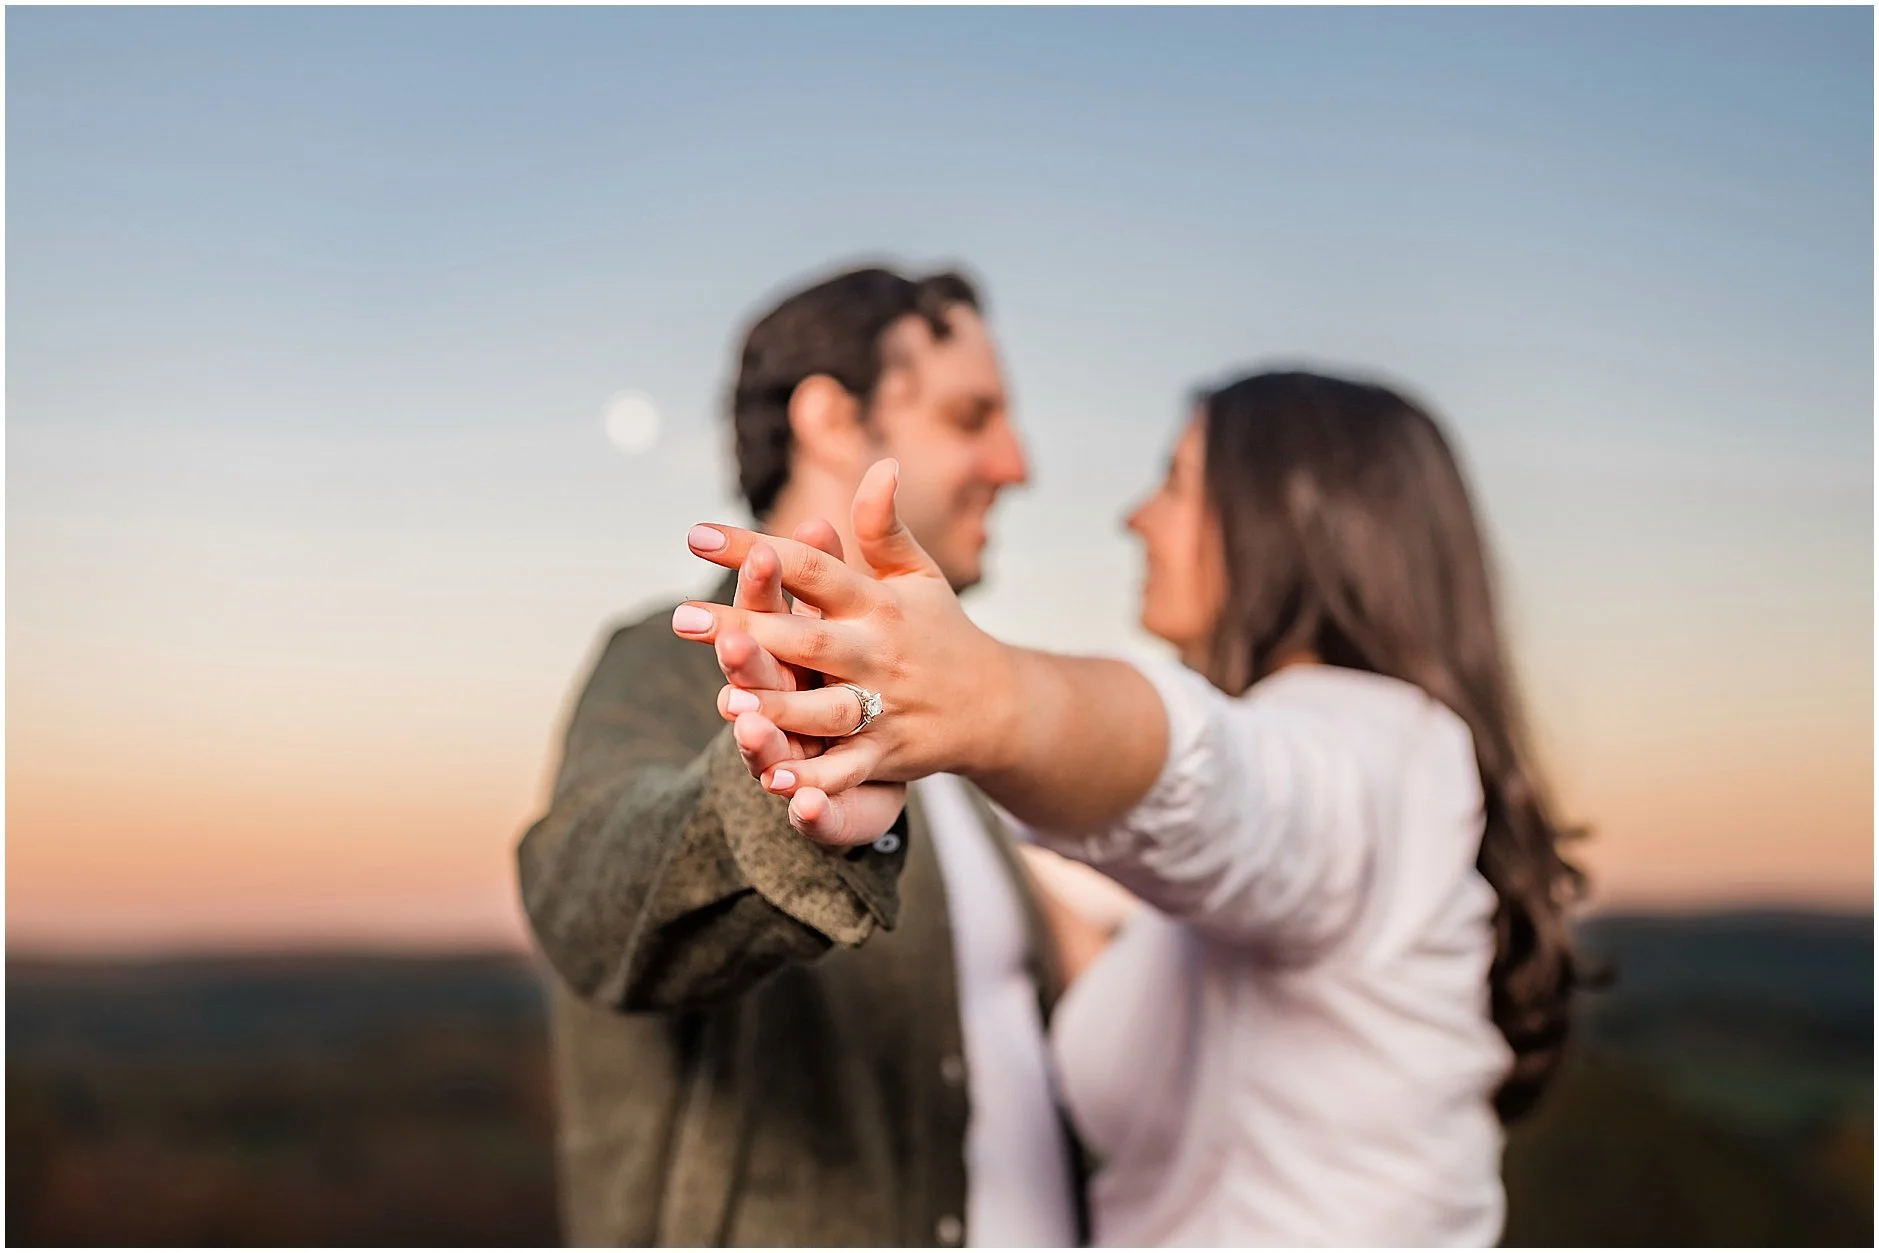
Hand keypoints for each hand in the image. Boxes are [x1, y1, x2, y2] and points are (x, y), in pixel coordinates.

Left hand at [672, 459, 1016, 797]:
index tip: (697, 535)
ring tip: (725, 696)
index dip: (756, 549)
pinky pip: (848, 768)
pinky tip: (773, 779)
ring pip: (824, 708)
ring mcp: (884, 705)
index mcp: (877, 603)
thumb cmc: (941, 631)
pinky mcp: (888, 753)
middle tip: (683, 618)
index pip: (811, 568)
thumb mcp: (918, 575)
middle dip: (744, 628)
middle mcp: (878, 652)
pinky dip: (816, 779)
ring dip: (778, 706)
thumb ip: (885, 527)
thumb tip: (883, 464)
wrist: (997, 705)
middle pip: (806, 638)